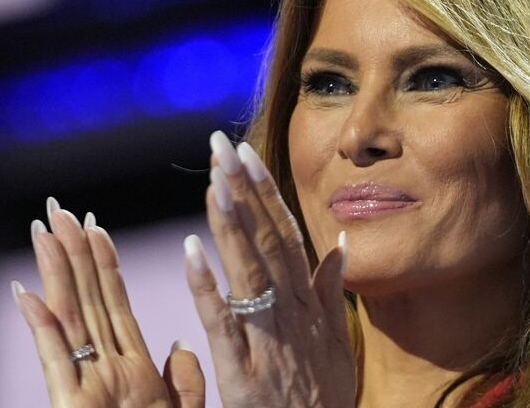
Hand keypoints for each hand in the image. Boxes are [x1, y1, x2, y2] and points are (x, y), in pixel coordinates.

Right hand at [14, 199, 205, 407]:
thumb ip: (185, 380)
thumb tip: (179, 344)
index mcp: (136, 370)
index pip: (116, 303)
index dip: (106, 264)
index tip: (96, 228)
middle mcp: (107, 370)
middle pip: (88, 300)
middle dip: (74, 254)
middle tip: (60, 211)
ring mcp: (88, 387)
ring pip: (69, 318)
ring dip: (55, 274)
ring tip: (44, 232)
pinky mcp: (72, 406)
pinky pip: (56, 361)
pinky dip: (43, 328)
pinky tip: (27, 294)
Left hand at [183, 131, 354, 407]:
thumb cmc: (322, 396)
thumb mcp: (338, 342)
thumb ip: (333, 292)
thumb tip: (338, 246)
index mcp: (310, 303)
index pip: (286, 235)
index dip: (266, 193)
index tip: (246, 155)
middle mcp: (292, 311)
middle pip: (266, 241)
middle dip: (244, 190)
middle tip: (220, 146)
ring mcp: (269, 338)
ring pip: (248, 271)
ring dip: (231, 223)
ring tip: (212, 178)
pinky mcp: (244, 369)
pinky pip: (224, 323)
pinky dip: (208, 287)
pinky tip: (191, 251)